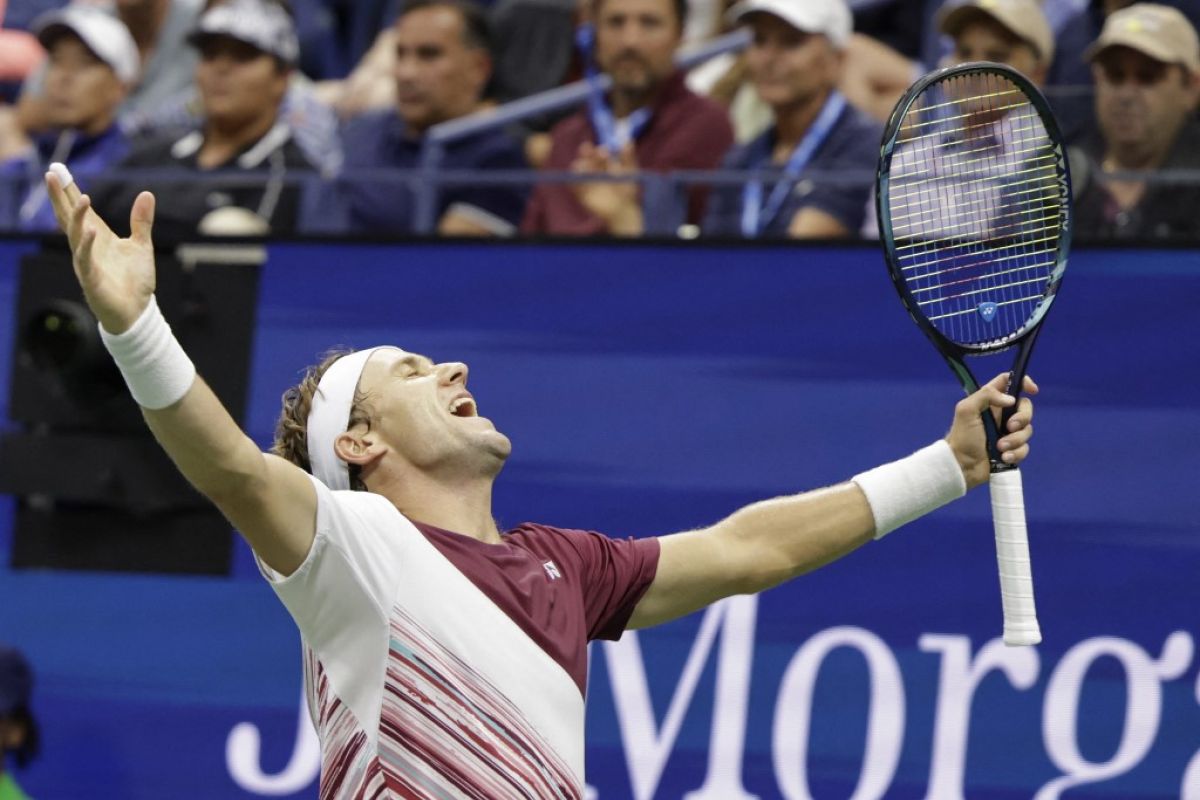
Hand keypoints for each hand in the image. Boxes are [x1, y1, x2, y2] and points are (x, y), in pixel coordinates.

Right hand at [46, 168, 157, 334]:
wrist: (137, 312)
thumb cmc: (135, 280)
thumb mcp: (141, 245)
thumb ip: (141, 221)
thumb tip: (147, 193)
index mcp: (97, 236)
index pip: (79, 209)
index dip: (68, 190)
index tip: (58, 170)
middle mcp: (87, 246)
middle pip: (68, 218)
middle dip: (59, 197)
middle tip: (51, 174)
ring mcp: (86, 262)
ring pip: (75, 236)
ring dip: (76, 217)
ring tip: (82, 198)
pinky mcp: (92, 279)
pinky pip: (86, 259)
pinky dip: (86, 245)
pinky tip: (90, 231)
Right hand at [570, 141, 641, 232]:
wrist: (624, 211)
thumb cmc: (628, 192)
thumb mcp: (630, 172)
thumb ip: (628, 157)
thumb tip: (627, 140)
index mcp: (604, 165)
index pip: (598, 155)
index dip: (598, 151)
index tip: (603, 150)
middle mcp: (594, 172)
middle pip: (587, 160)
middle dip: (586, 154)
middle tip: (587, 148)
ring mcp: (587, 183)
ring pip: (578, 171)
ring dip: (579, 165)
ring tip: (584, 164)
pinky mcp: (582, 195)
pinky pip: (574, 186)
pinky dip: (573, 180)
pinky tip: (578, 176)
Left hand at [946, 373, 1037, 488]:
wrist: (962, 465)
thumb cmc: (962, 436)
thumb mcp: (966, 410)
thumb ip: (985, 396)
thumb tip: (1010, 400)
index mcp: (990, 402)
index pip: (1009, 383)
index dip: (1023, 382)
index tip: (1032, 390)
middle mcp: (1002, 415)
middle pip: (1025, 407)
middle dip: (1022, 418)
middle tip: (1009, 427)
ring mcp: (1008, 432)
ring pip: (1027, 430)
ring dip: (1015, 440)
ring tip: (1000, 447)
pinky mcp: (1012, 449)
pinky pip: (1024, 448)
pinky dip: (1015, 453)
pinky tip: (1003, 457)